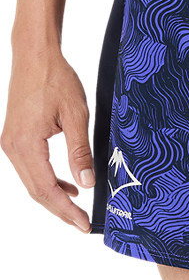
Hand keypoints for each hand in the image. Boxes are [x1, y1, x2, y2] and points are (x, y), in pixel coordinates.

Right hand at [1, 46, 93, 230]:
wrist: (35, 55)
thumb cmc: (55, 78)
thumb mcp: (76, 115)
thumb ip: (81, 151)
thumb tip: (86, 183)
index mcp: (26, 144)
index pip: (47, 189)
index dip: (67, 211)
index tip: (84, 224)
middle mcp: (12, 147)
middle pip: (36, 192)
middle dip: (61, 211)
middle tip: (83, 225)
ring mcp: (10, 143)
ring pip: (32, 183)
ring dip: (54, 198)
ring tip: (78, 210)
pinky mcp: (14, 138)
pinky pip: (30, 170)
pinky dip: (48, 182)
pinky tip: (68, 186)